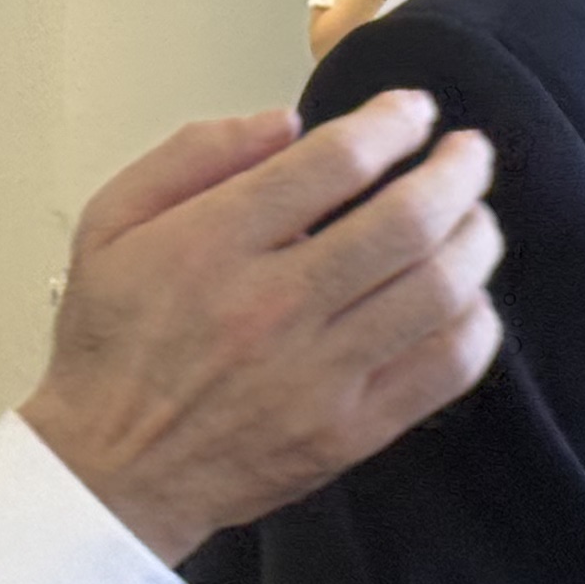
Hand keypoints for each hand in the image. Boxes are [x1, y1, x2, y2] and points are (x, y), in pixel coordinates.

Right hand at [23, 89, 502, 565]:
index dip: (391, 123)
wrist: (108, 473)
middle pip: (405, 221)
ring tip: (475, 214)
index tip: (413, 111)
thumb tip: (285, 123)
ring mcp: (318, 373)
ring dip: (476, 238)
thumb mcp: (110, 221)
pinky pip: (443, 369)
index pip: (335, 162)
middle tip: (469, 151)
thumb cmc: (110, 343)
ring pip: (437, 290)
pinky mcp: (348, 432)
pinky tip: (470, 297)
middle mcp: (274, 304)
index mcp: (215, 243)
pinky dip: (476, 323)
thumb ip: (193, 154)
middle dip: (456, 171)